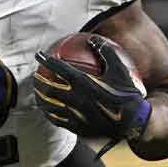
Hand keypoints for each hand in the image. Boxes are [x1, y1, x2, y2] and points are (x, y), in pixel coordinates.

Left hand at [33, 38, 150, 140]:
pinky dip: (49, 114)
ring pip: (49, 106)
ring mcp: (74, 115)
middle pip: (48, 89)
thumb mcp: (120, 69)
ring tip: (37, 94)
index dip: (46, 60)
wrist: (132, 123)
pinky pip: (57, 120)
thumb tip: (92, 38)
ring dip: (40, 98)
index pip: (58, 68)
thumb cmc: (126, 93)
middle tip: (35, 76)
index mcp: (83, 83)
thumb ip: (106, 52)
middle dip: (38, 81)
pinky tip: (48, 112)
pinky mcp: (76, 127)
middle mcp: (75, 99)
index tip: (39, 55)